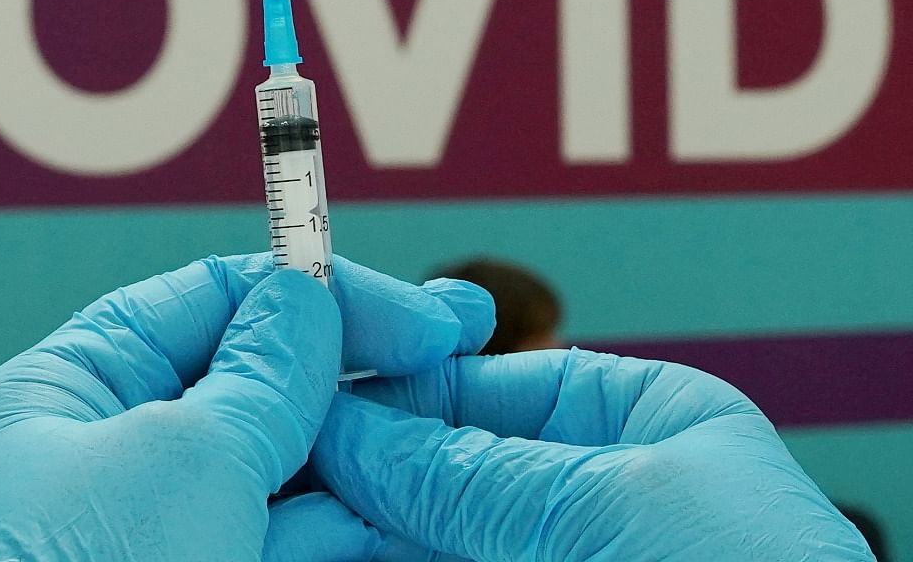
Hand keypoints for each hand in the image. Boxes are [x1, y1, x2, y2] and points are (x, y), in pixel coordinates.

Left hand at [0, 254, 492, 560]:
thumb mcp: (188, 456)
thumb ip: (264, 371)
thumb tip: (306, 300)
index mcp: (75, 389)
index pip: (208, 299)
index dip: (314, 294)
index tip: (414, 312)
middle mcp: (120, 448)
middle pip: (260, 377)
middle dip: (358, 364)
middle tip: (458, 340)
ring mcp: (172, 522)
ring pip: (292, 459)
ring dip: (374, 441)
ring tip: (457, 420)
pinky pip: (300, 532)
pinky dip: (360, 519)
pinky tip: (422, 505)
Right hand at [313, 349, 874, 561]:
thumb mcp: (608, 510)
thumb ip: (470, 474)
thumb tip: (352, 430)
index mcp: (642, 423)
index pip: (488, 384)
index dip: (398, 389)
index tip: (316, 400)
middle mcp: (592, 493)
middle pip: (445, 466)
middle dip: (366, 471)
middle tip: (285, 469)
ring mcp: (557, 560)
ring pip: (429, 537)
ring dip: (359, 529)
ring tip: (292, 521)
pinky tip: (331, 555)